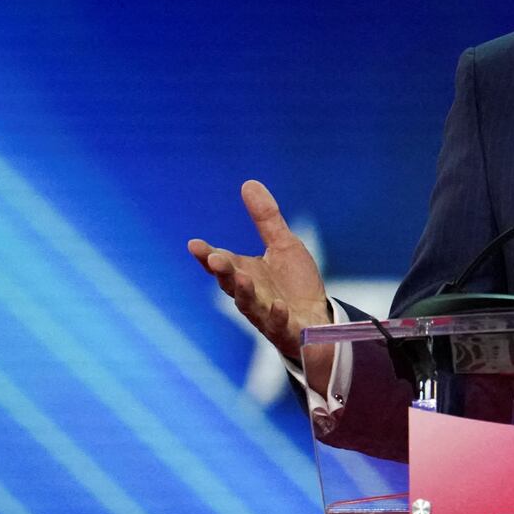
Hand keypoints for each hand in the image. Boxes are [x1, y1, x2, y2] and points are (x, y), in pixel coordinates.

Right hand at [188, 181, 332, 370]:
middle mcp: (251, 295)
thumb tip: (248, 183)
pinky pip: (279, 325)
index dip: (207, 255)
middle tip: (214, 259)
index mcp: (246, 273)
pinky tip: (279, 306)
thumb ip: (266, 219)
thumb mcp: (284, 246)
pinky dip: (277, 316)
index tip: (194, 244)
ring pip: (250, 305)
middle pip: (231, 283)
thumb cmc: (295, 284)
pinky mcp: (288, 330)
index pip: (222, 263)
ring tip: (242, 277)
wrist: (318, 321)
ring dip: (245, 292)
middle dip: (223, 271)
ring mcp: (267, 315)